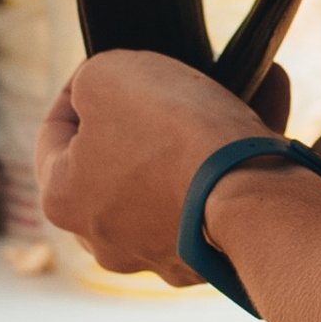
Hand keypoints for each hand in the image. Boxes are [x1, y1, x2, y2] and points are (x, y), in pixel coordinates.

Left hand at [36, 47, 293, 279]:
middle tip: (169, 80)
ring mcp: (161, 253)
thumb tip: (102, 92)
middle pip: (116, 160)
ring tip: (235, 80)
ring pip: (173, 175)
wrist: (252, 197)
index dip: (78, 87)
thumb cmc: (170, 134)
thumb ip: (90, 79)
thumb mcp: (107, 74)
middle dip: (144, 115)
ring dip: (200, 129)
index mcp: (62, 200)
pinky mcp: (215, 256)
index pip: (53, 131)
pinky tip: (267, 99)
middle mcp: (105, 238)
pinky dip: (238, 151)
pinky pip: (220, 192)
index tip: (108, 64)